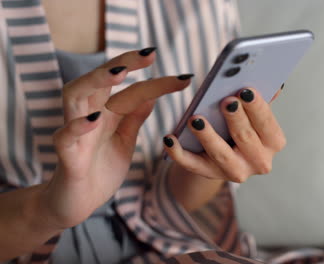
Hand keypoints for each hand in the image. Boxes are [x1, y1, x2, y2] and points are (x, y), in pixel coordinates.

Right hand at [41, 48, 191, 228]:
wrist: (78, 203)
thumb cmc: (101, 168)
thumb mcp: (125, 140)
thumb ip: (133, 117)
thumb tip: (151, 95)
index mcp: (106, 113)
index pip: (132, 90)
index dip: (156, 82)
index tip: (185, 78)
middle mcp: (89, 116)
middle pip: (99, 80)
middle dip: (123, 63)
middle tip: (150, 54)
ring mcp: (76, 135)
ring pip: (75, 96)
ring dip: (96, 81)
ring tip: (119, 73)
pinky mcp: (67, 157)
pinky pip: (65, 137)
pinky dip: (78, 127)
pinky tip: (94, 120)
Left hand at [164, 88, 285, 183]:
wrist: (222, 154)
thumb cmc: (240, 125)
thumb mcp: (253, 113)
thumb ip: (260, 99)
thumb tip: (273, 83)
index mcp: (273, 142)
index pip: (267, 125)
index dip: (257, 108)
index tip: (246, 91)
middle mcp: (259, 161)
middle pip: (246, 139)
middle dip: (236, 119)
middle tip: (226, 101)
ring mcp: (235, 171)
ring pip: (221, 155)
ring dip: (208, 136)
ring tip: (195, 119)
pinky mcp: (210, 174)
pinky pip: (192, 165)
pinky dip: (179, 153)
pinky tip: (169, 139)